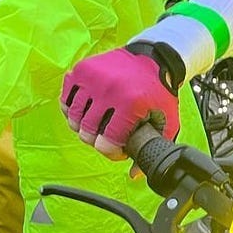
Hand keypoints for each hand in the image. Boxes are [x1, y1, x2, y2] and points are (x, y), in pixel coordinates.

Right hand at [62, 45, 179, 157]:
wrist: (153, 58)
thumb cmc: (158, 92)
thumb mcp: (166, 120)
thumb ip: (154, 146)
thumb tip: (135, 174)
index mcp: (130, 104)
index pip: (106, 143)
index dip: (111, 152)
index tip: (117, 149)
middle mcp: (109, 90)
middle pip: (86, 132)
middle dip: (95, 141)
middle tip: (105, 137)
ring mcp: (93, 78)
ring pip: (74, 117)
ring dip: (82, 127)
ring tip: (94, 126)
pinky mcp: (82, 70)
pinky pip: (66, 98)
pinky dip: (71, 109)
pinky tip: (84, 112)